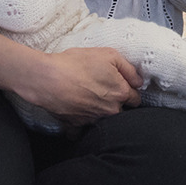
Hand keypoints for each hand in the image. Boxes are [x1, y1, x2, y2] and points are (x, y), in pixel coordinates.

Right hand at [16, 47, 141, 122]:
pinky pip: (82, 129)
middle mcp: (110, 111)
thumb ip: (129, 69)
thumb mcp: (108, 55)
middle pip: (120, 111)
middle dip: (115, 102)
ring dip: (98, 112)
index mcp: (120, 94)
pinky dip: (80, 124)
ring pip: (102, 119)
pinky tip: (75, 112)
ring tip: (86, 97)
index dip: (129, 90)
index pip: (135, 99)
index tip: (120, 85)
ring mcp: (93, 120)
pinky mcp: (76, 126)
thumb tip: (138, 82)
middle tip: (101, 89)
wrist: (47, 79)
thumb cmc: (76, 64)